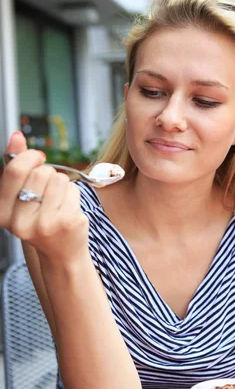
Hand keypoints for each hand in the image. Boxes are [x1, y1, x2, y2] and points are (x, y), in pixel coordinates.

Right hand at [0, 132, 88, 261]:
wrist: (62, 253)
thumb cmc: (40, 219)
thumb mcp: (21, 196)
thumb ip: (17, 166)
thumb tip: (16, 135)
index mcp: (3, 213)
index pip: (14, 171)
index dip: (29, 156)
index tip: (38, 157)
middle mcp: (20, 222)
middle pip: (39, 172)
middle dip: (48, 173)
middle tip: (49, 189)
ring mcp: (45, 224)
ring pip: (58, 179)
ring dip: (62, 184)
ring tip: (59, 201)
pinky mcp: (67, 222)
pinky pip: (72, 189)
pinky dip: (73, 193)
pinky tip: (69, 208)